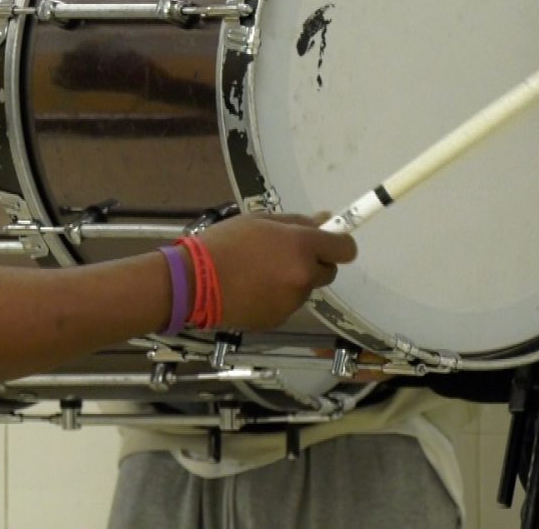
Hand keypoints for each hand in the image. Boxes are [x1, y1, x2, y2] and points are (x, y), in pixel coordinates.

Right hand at [198, 213, 357, 331]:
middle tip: (284, 256)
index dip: (339, 244)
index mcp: (301, 246)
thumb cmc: (223, 243)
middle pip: (328, 271)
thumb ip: (297, 222)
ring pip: (304, 288)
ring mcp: (292, 301)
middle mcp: (303, 276)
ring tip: (258, 273)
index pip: (345, 248)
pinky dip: (276, 297)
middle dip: (313, 263)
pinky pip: (287, 304)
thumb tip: (325, 220)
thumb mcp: (259, 221)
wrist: (193, 283)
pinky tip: (252, 290)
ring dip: (292, 280)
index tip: (330, 241)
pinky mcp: (278, 319)